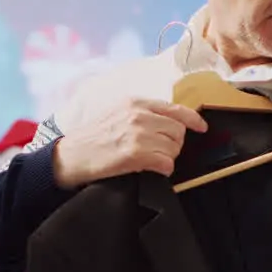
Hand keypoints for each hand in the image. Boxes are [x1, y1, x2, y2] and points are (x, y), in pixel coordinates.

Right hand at [52, 98, 206, 187]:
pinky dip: (163, 169)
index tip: (201, 127)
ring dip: (167, 158)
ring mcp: (137, 134)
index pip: (176, 109)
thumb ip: (142, 113)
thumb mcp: (116, 113)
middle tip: (159, 152)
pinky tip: (150, 168)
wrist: (70, 155)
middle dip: (174, 144)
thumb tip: (168, 121)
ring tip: (150, 160)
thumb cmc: (92, 137)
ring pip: (174, 148)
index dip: (193, 120)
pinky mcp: (134, 154)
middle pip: (178, 131)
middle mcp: (139, 115)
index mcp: (135, 102)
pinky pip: (166, 163)